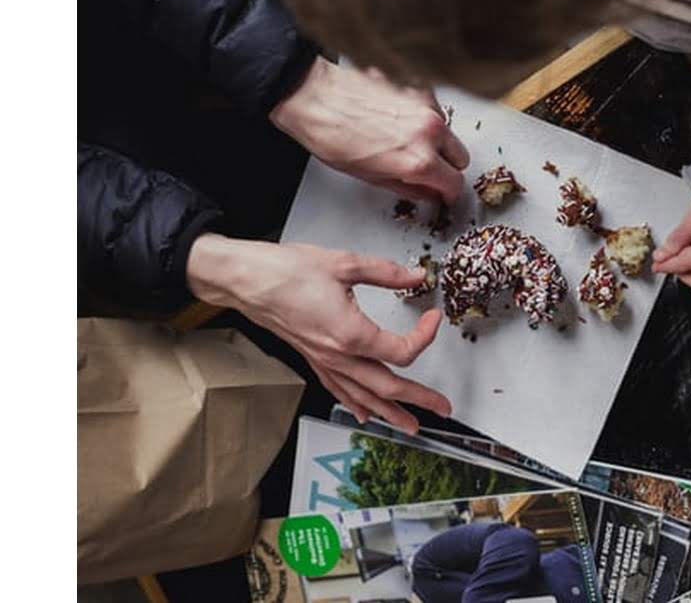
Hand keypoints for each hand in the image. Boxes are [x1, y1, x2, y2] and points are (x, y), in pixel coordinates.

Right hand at [186, 233, 451, 432]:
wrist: (247, 280)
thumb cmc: (286, 272)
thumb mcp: (344, 263)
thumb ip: (386, 273)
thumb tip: (415, 276)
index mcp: (351, 334)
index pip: (402, 350)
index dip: (425, 336)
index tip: (433, 318)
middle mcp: (338, 356)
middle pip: (388, 386)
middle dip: (419, 399)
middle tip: (443, 407)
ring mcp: (324, 362)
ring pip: (364, 396)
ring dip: (390, 413)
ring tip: (412, 426)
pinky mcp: (313, 359)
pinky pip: (339, 390)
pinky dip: (356, 404)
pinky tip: (364, 414)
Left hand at [270, 57, 469, 202]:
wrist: (315, 97)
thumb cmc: (333, 137)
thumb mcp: (372, 178)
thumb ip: (410, 188)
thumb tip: (428, 192)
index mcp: (419, 160)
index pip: (456, 183)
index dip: (448, 192)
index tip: (444, 192)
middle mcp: (430, 130)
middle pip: (461, 157)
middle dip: (447, 166)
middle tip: (427, 169)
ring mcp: (426, 104)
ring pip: (448, 131)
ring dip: (435, 139)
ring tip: (404, 139)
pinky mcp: (418, 85)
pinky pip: (433, 108)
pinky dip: (422, 116)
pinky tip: (398, 118)